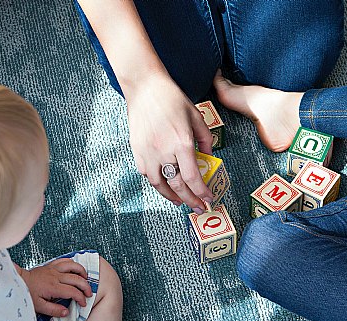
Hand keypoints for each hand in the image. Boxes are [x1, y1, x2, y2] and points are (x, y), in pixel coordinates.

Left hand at [19, 258, 92, 316]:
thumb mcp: (38, 307)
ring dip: (82, 272)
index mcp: (53, 287)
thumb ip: (53, 310)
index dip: (81, 298)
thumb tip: (67, 312)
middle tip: (89, 294)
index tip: (83, 303)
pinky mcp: (51, 265)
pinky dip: (73, 264)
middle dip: (86, 287)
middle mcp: (55, 276)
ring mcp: (54, 269)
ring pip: (73, 266)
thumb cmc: (27, 294)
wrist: (18, 281)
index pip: (73, 292)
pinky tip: (76, 269)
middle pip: (77, 279)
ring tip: (85, 280)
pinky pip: (65, 260)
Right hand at [126, 72, 213, 212]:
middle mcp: (164, 151)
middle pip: (178, 186)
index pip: (193, 178)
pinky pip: (148, 174)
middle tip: (199, 208)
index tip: (208, 199)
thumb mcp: (196, 117)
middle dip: (191, 200)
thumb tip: (209, 158)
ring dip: (172, 197)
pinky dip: (158, 183)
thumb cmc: (172, 99)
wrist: (145, 87)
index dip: (202, 192)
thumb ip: (205, 140)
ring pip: (160, 185)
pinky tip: (165, 185)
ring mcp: (148, 152)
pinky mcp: (137, 151)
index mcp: (182, 143)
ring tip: (181, 201)